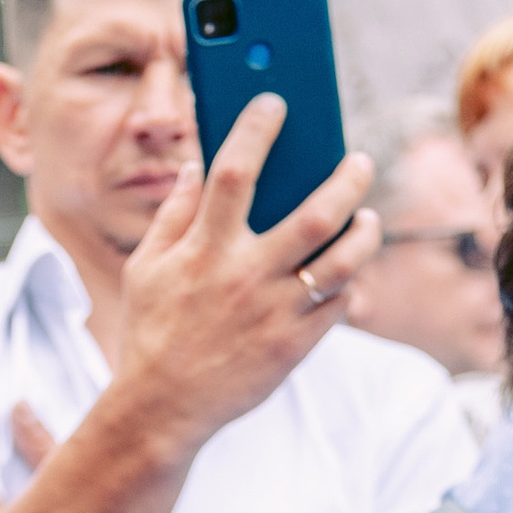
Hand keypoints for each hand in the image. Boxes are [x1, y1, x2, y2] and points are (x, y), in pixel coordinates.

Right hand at [113, 96, 379, 452]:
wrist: (163, 409)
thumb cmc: (152, 332)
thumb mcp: (145, 270)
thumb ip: (171, 216)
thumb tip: (193, 168)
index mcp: (204, 251)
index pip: (234, 173)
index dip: (256, 130)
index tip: (274, 102)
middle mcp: (244, 277)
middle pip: (313, 214)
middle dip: (346, 179)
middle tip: (358, 161)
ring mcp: (274, 313)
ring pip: (341, 261)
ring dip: (364, 233)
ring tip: (366, 217)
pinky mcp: (293, 347)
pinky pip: (337, 305)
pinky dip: (349, 284)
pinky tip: (349, 271)